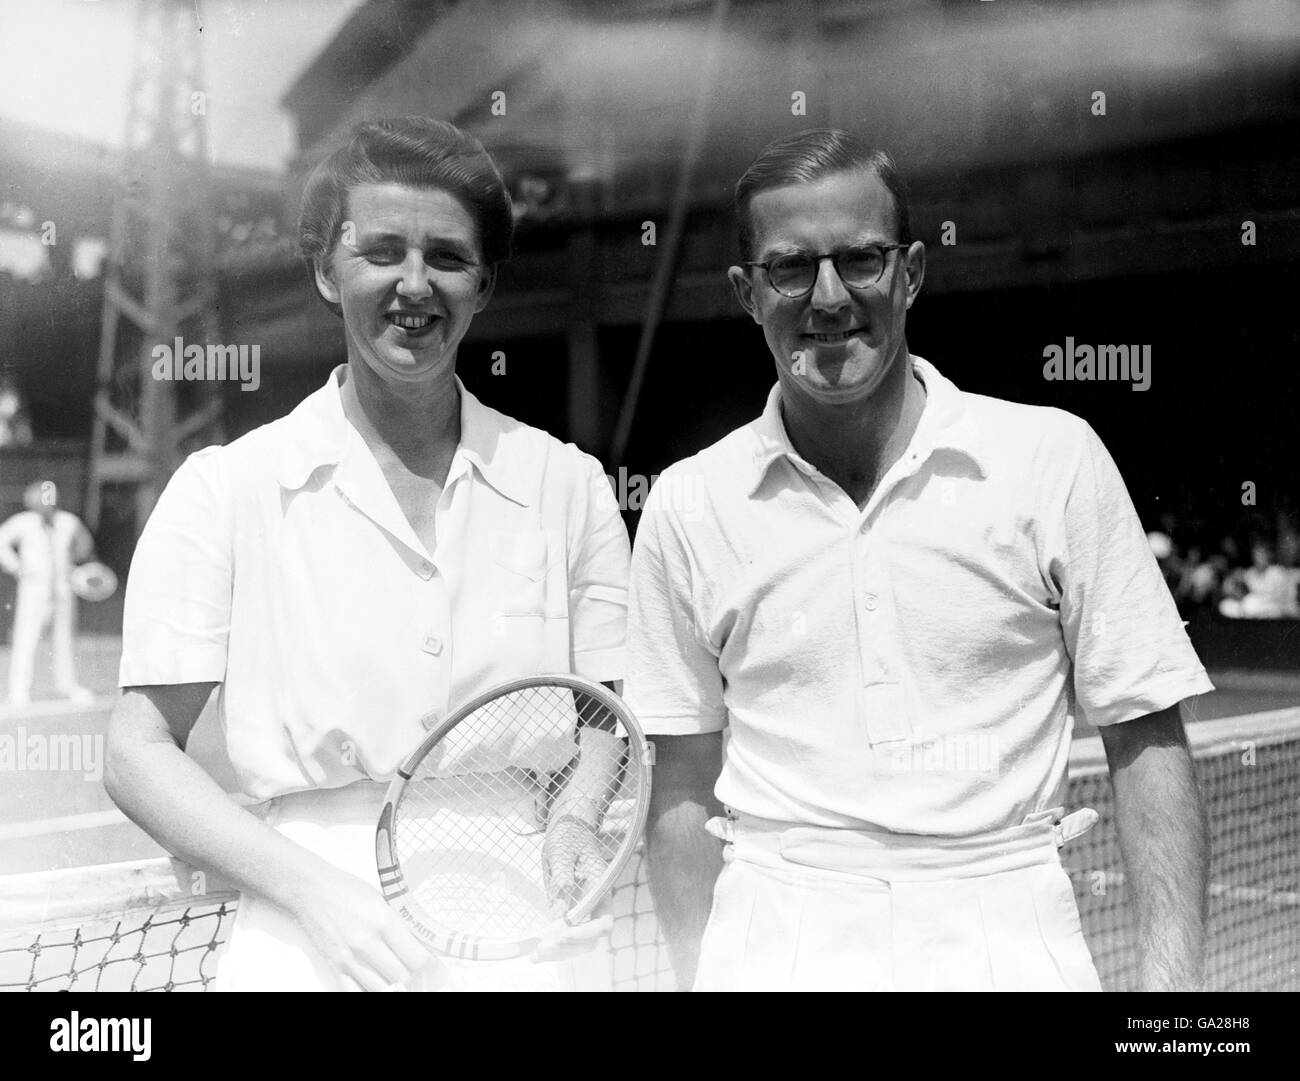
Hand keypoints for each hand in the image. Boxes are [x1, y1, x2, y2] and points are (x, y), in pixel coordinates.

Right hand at [285, 862, 447, 991]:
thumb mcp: (382, 900)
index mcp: (384, 921)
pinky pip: (354, 991)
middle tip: (425, 982)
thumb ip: (400, 924)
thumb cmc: (347, 890)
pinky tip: (382, 989)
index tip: (440, 974)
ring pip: (381, 989)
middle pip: (401, 977)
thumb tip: (421, 947)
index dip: (431, 970)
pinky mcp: (333, 966)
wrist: (311, 889)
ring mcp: (348, 957)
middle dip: (416, 982)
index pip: (416, 957)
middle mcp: (367, 942)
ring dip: (396, 989)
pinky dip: (371, 993)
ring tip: (405, 985)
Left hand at [537, 813, 613, 963]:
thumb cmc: (568, 835)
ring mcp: (584, 909)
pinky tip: (536, 953)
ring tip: (535, 957)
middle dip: (569, 947)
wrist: (568, 828)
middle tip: (542, 948)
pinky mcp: (571, 912)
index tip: (561, 935)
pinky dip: (554, 946)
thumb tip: (559, 913)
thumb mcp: (563, 851)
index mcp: (601, 887)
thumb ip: (562, 878)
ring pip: (580, 942)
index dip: (584, 933)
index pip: (603, 921)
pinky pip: (567, 936)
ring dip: (560, 953)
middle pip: (592, 938)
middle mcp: (597, 902)